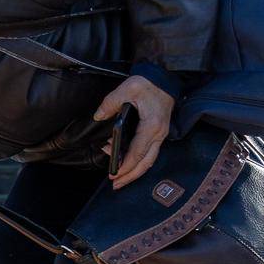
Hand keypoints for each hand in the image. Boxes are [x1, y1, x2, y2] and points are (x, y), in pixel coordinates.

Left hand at [94, 74, 173, 189]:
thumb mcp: (127, 89)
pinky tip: (123, 162)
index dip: (126, 166)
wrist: (164, 78)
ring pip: (148, 160)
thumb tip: (99, 116)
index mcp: (152, 125)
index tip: (114, 174)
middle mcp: (158, 134)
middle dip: (130, 176)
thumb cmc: (148, 84)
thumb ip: (110, 103)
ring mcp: (160, 135)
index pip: (138, 152)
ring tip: (118, 179)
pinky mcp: (157, 133)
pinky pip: (148, 153)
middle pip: (146, 163)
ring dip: (134, 171)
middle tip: (115, 185)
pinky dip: (136, 161)